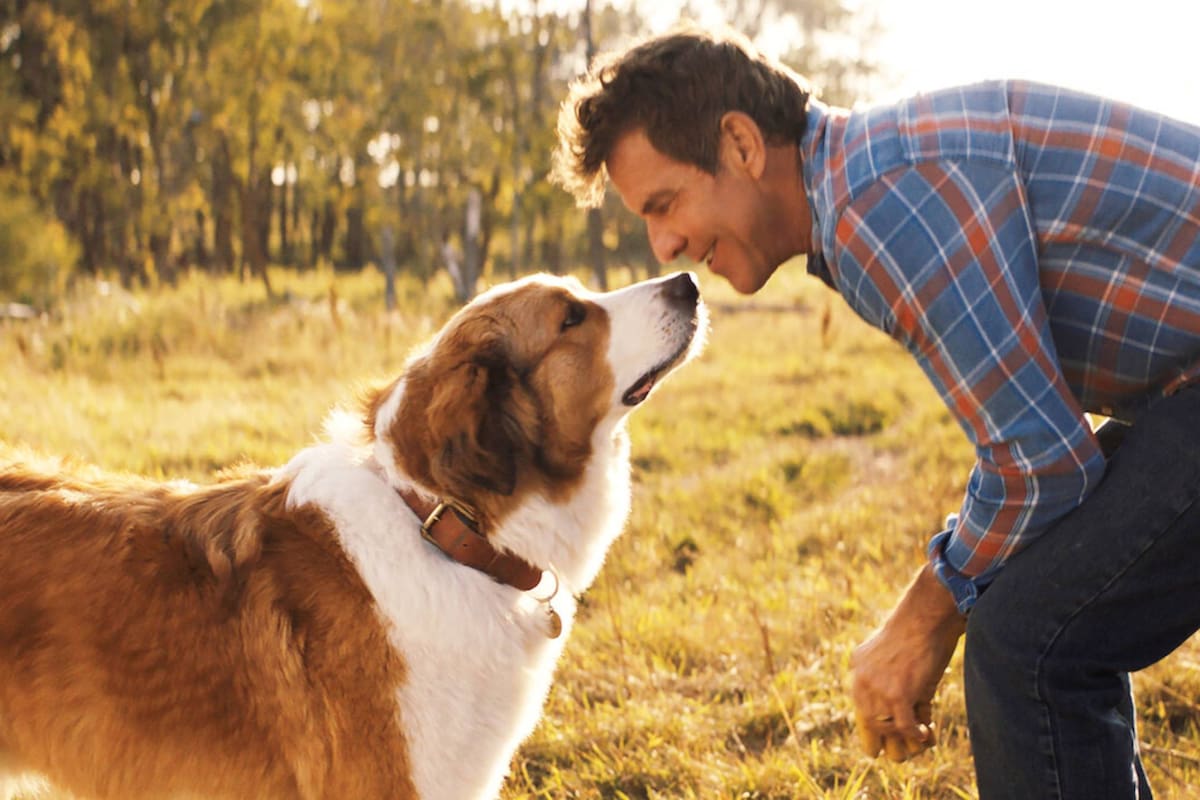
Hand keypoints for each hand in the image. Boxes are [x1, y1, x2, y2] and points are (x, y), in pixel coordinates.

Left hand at [850, 563, 965, 761]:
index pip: (860, 705)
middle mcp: (861, 678)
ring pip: (886, 726)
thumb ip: (900, 686)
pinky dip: (915, 735)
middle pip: (869, 720)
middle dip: (886, 737)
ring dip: (903, 737)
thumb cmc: (919, 632)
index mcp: (858, 666)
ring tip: (918, 739)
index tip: (880, 741)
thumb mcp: (899, 659)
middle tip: (899, 751)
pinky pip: (904, 726)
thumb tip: (917, 720)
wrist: (925, 615)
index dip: (872, 725)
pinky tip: (926, 736)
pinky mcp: (897, 694)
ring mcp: (877, 688)